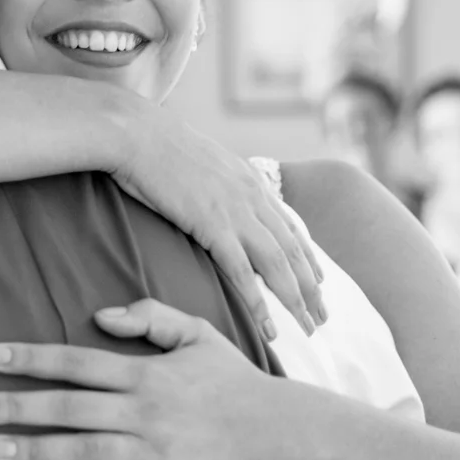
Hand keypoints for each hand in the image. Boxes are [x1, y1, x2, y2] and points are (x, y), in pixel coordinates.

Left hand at [0, 298, 288, 459]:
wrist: (279, 430)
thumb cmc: (233, 380)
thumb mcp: (197, 332)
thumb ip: (150, 317)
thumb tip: (99, 316)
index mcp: (147, 372)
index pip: (79, 362)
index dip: (33, 359)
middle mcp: (144, 411)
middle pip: (70, 406)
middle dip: (18, 407)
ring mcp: (154, 451)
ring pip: (84, 450)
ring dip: (36, 451)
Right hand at [110, 101, 324, 337]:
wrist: (136, 132)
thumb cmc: (155, 145)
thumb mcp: (201, 160)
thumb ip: (217, 182)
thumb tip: (214, 196)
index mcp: (250, 180)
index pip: (290, 226)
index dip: (308, 257)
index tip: (320, 281)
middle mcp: (252, 196)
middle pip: (293, 250)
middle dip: (311, 287)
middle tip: (323, 317)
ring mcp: (235, 211)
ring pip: (278, 264)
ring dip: (296, 300)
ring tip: (308, 328)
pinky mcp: (212, 224)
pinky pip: (242, 272)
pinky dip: (258, 302)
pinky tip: (268, 326)